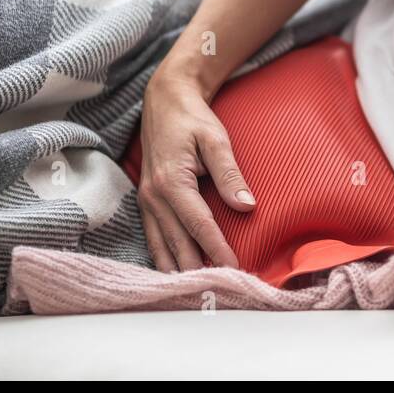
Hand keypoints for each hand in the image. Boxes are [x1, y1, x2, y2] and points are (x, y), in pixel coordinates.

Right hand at [136, 71, 251, 271]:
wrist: (164, 100)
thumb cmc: (192, 119)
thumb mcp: (215, 139)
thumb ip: (230, 173)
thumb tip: (247, 205)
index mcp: (171, 181)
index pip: (199, 224)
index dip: (217, 248)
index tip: (233, 269)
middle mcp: (154, 195)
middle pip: (177, 242)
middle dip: (196, 268)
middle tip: (216, 290)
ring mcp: (146, 199)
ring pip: (160, 244)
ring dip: (177, 269)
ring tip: (193, 291)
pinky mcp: (146, 200)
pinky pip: (154, 236)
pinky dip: (164, 256)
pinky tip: (174, 271)